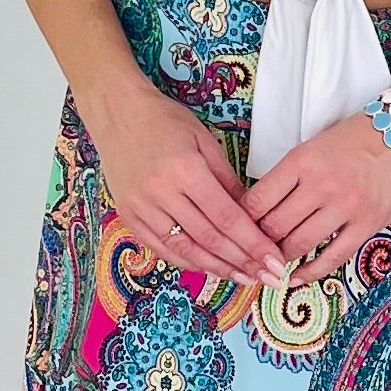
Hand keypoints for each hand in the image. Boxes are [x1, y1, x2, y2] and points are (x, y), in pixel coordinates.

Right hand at [81, 77, 281, 287]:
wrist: (117, 112)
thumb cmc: (164, 120)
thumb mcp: (205, 141)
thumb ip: (227, 181)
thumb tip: (251, 216)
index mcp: (186, 170)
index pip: (227, 217)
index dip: (253, 244)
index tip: (273, 260)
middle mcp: (161, 192)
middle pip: (208, 238)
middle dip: (241, 261)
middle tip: (266, 277)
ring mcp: (141, 206)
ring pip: (184, 248)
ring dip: (216, 267)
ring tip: (242, 277)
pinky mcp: (128, 215)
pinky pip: (160, 247)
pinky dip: (186, 260)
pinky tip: (207, 267)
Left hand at [247, 109, 390, 288]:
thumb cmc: (358, 138)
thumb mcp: (316, 145)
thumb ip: (290, 174)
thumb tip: (261, 206)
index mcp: (302, 160)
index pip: (258, 199)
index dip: (243, 217)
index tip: (240, 225)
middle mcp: (321, 185)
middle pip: (274, 226)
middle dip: (259, 240)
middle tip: (254, 247)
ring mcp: (345, 207)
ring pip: (298, 244)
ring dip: (281, 257)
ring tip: (273, 261)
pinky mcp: (366, 225)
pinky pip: (332, 257)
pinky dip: (310, 272)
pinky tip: (296, 278)